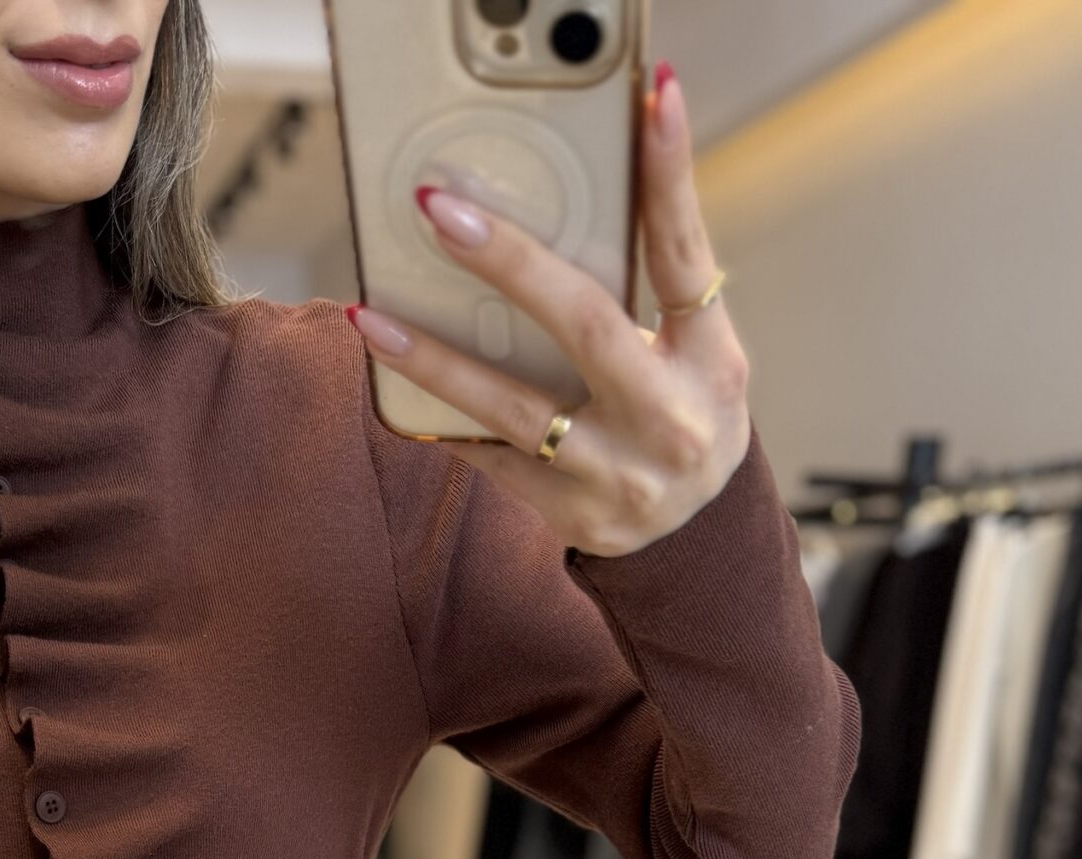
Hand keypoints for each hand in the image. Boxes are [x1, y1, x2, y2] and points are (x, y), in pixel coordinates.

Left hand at [347, 63, 749, 557]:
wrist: (692, 538)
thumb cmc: (682, 415)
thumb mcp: (694, 352)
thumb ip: (646, 293)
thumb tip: (567, 202)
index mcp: (710, 359)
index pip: (685, 255)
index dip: (670, 175)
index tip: (653, 97)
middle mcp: (670, 418)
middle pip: (585, 324)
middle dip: (510, 262)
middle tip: (442, 212)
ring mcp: (618, 474)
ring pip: (514, 409)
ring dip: (435, 360)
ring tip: (370, 318)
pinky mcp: (571, 513)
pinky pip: (491, 459)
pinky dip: (443, 420)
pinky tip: (393, 391)